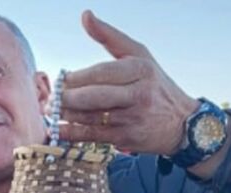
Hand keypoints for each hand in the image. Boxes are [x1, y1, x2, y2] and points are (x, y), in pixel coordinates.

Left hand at [58, 10, 198, 155]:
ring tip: (50, 110)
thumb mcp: (139, 55)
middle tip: (51, 98)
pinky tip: (58, 128)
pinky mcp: (124, 138)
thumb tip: (85, 16)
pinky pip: (91, 135)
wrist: (181, 122)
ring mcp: (131, 118)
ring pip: (90, 117)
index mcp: (140, 70)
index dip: (77, 77)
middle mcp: (137, 95)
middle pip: (94, 97)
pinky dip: (71, 132)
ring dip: (65, 115)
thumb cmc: (154, 84)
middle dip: (67, 98)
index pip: (102, 73)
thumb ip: (109, 36)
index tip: (62, 79)